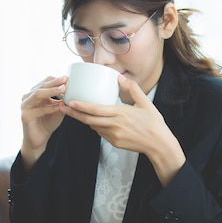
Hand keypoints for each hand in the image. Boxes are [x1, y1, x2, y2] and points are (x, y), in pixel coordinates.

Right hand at [20, 75, 66, 167]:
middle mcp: (28, 97)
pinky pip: (39, 110)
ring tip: (63, 90)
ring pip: (38, 94)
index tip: (68, 78)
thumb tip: (73, 89)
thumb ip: (62, 99)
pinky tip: (59, 106)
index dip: (56, 79)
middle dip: (54, 82)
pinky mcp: (25, 116)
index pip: (45, 81)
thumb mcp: (58, 108)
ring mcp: (25, 106)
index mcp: (35, 93)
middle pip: (41, 85)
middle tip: (65, 80)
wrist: (39, 139)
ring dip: (51, 91)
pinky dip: (50, 107)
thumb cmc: (48, 122)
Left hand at [60, 74, 184, 185]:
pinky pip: (100, 132)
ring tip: (72, 111)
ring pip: (93, 126)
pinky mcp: (114, 142)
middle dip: (73, 113)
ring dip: (83, 119)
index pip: (95, 110)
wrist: (159, 145)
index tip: (70, 102)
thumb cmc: (154, 123)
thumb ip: (132, 88)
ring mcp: (113, 135)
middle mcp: (114, 125)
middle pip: (88, 119)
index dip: (81, 106)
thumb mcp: (145, 102)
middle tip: (61, 107)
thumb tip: (119, 77)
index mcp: (120, 113)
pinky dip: (95, 126)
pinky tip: (92, 120)